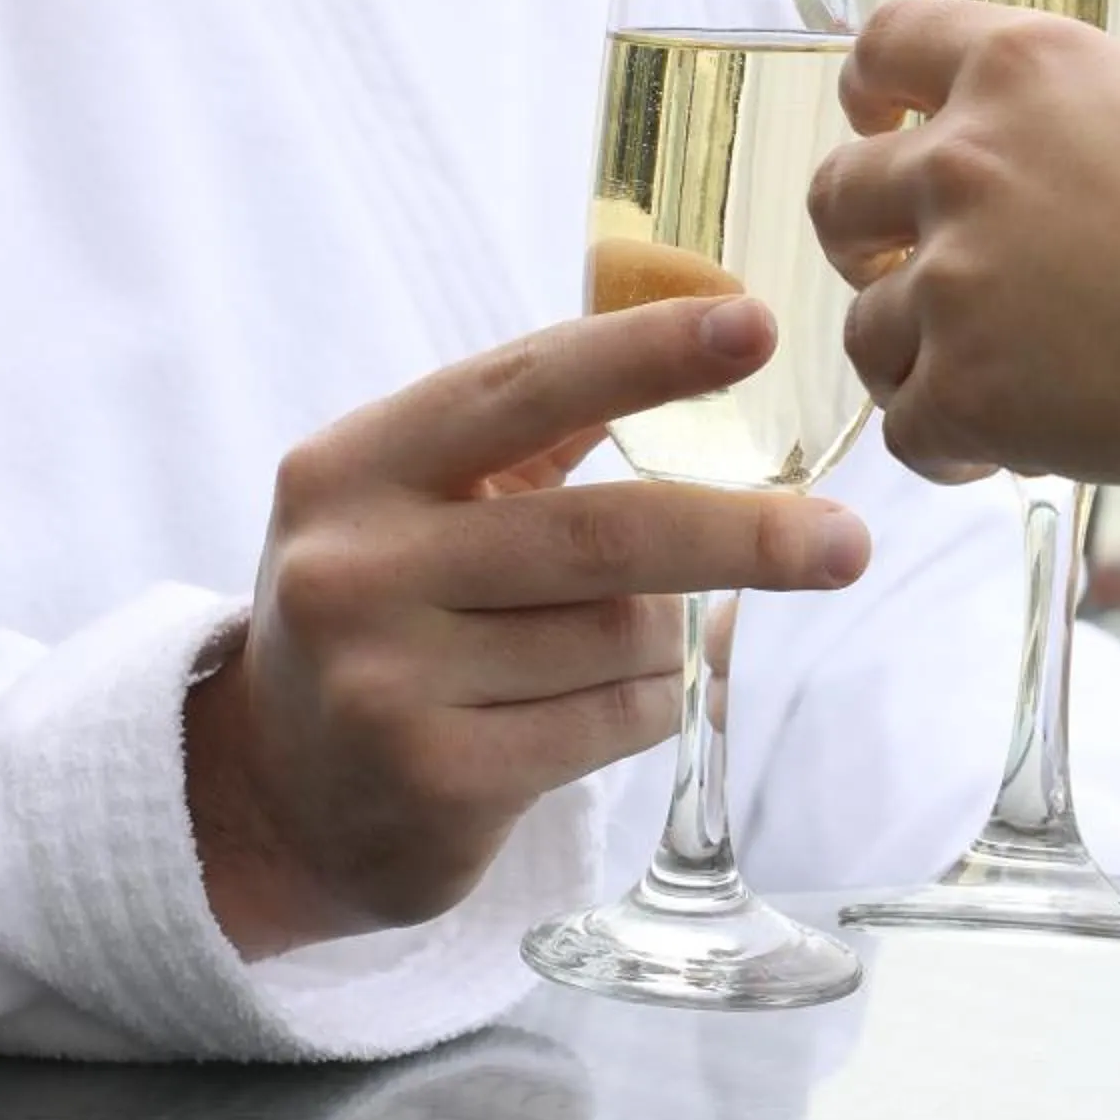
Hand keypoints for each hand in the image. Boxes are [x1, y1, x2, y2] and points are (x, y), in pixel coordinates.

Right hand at [186, 298, 870, 957]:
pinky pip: (613, 722)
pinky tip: (614, 706)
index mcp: (358, 465)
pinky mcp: (437, 775)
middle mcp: (361, 564)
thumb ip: (535, 428)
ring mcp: (390, 677)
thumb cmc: (385, 614)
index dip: (645, 354)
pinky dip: (650, 706)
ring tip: (633, 651)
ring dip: (670, 645)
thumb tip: (700, 334)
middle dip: (743, 536)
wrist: (274, 794)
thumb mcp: (416, 500)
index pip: (524, 388)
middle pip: (602, 534)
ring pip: (621, 640)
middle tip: (845, 544)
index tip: (753, 325)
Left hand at [808, 0, 1119, 492]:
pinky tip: (993, 456)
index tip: (879, 120)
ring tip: (983, 387)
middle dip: (861, 238)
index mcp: (1028, 68)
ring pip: (864, 327)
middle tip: (911, 273)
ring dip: (911, 358)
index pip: (889, 40)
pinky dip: (941, 448)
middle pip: (836, 190)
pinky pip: (903, 427)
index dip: (870, 89)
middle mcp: (966, 159)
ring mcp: (951, 278)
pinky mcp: (958, 389)